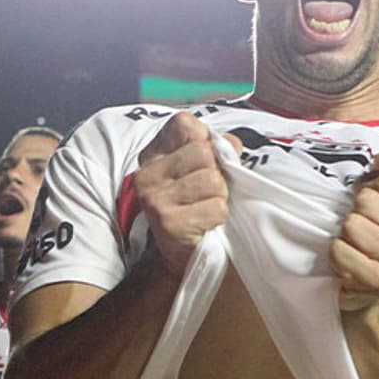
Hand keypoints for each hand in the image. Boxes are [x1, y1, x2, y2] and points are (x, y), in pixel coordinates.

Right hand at [134, 112, 242, 273]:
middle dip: (216, 173)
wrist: (188, 255)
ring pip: (212, 180)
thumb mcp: (206, 168)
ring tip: (205, 208)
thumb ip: (220, 148)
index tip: (202, 163)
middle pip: (203, 152)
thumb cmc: (199, 205)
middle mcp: (147, 174)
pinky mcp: (169, 223)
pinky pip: (216, 207)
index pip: (186, 124)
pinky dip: (218, 217)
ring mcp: (155, 198)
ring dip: (219, 197)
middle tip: (206, 193)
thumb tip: (231, 144)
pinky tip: (205, 224)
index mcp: (153, 154)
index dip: (206, 141)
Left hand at [331, 151, 378, 310]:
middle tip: (361, 228)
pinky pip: (340, 250)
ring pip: (352, 224)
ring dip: (345, 233)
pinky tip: (348, 261)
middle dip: (356, 211)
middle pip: (367, 200)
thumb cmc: (377, 238)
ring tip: (354, 244)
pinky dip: (337, 253)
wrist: (370, 290)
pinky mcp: (378, 281)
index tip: (373, 205)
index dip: (371, 187)